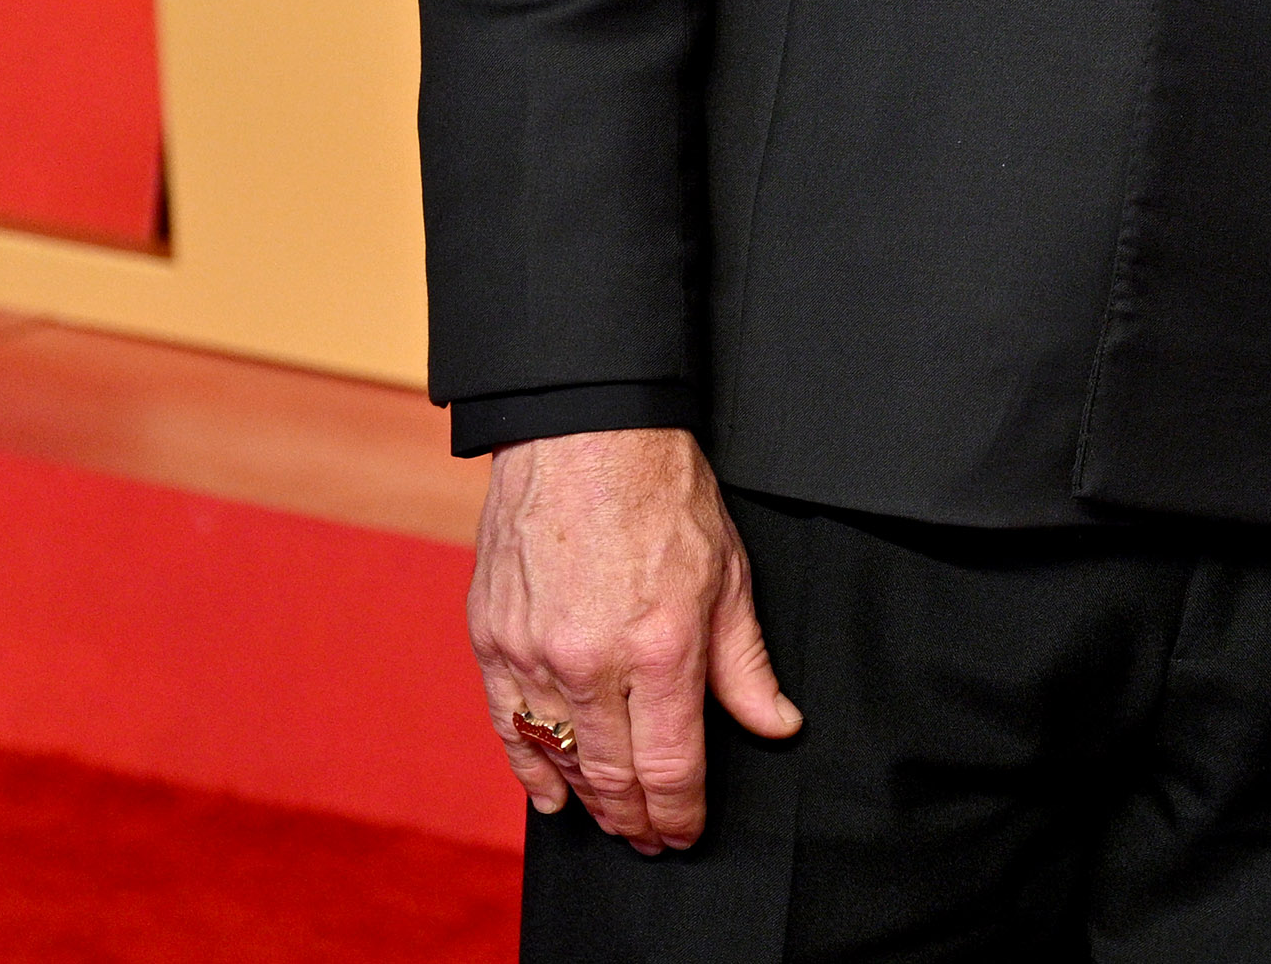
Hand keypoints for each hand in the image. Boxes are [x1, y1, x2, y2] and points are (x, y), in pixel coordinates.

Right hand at [469, 427, 799, 847]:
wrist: (582, 433)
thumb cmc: (661, 492)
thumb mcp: (727, 573)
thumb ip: (745, 663)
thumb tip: (776, 724)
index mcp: (661, 648)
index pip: (671, 767)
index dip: (682, 813)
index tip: (688, 831)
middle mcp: (593, 661)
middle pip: (615, 777)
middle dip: (639, 820)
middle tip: (654, 839)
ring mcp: (535, 653)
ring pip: (562, 758)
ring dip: (591, 800)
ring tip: (615, 820)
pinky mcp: (493, 639)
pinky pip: (509, 726)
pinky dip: (530, 768)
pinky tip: (551, 795)